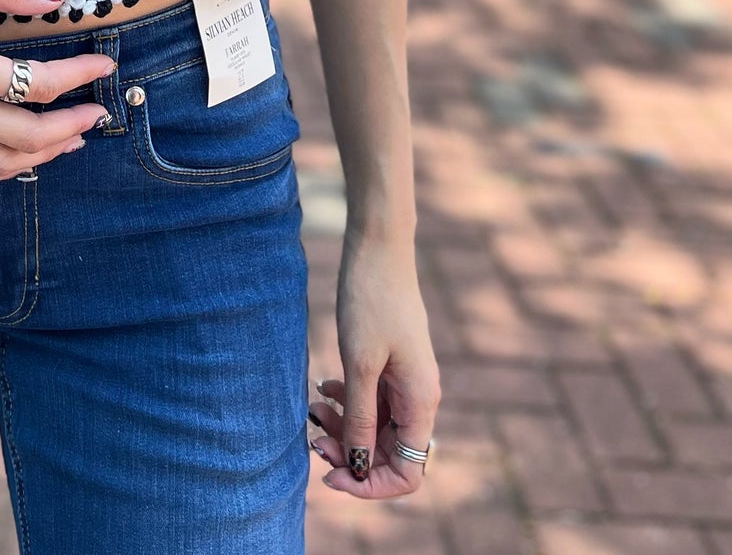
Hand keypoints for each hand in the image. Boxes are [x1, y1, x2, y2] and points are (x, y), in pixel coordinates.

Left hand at [307, 232, 440, 499]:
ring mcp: (404, 381)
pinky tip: (323, 388)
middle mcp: (418, 398)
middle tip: (312, 440)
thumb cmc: (371, 300)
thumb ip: (359, 418)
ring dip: (343, 428)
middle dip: (349, 455)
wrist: (377, 246)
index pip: (407, 472)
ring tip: (311, 411)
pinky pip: (370, 401)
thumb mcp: (360, 363)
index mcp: (421, 402)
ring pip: (375, 427)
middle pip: (388, 453)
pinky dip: (346, 403)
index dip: (370, 484)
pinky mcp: (389, 364)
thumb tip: (357, 467)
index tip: (331, 475)